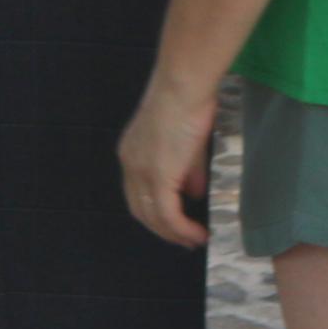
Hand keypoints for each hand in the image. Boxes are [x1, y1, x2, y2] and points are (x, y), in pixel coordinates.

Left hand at [117, 74, 218, 250]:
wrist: (183, 88)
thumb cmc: (188, 106)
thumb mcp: (188, 146)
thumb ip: (188, 172)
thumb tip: (194, 194)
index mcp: (132, 155)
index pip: (138, 194)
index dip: (156, 214)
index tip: (177, 226)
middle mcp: (130, 165)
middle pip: (141, 210)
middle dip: (164, 230)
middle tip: (186, 240)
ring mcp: (141, 171)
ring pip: (153, 216)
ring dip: (174, 233)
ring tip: (195, 240)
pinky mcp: (158, 175)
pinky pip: (168, 212)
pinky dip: (182, 228)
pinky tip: (197, 233)